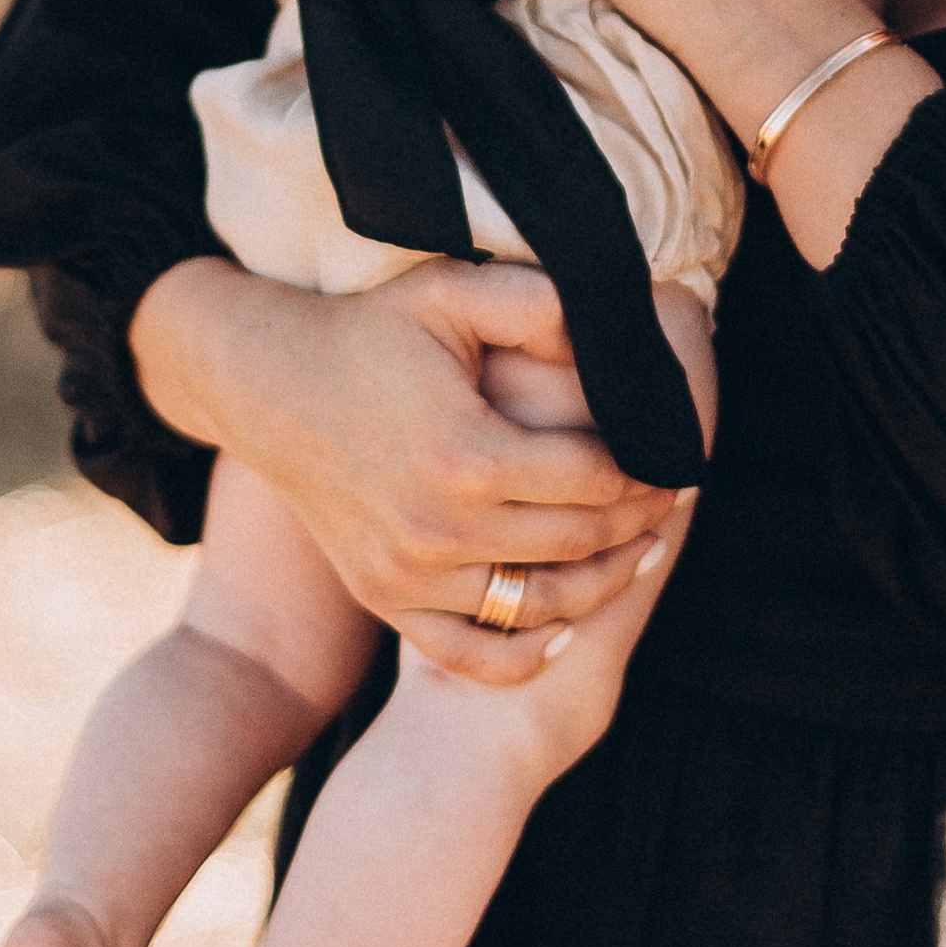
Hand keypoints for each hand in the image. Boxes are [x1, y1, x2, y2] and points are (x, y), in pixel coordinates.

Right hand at [133, 258, 676, 683]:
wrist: (267, 388)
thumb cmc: (369, 333)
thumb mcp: (448, 293)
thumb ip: (538, 303)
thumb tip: (610, 334)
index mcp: (466, 454)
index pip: (595, 479)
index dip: (650, 472)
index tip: (678, 461)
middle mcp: (436, 528)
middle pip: (576, 545)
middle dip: (638, 525)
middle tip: (671, 505)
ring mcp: (406, 574)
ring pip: (535, 607)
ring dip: (599, 587)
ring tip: (635, 555)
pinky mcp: (383, 599)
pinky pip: (469, 652)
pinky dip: (524, 653)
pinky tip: (564, 630)